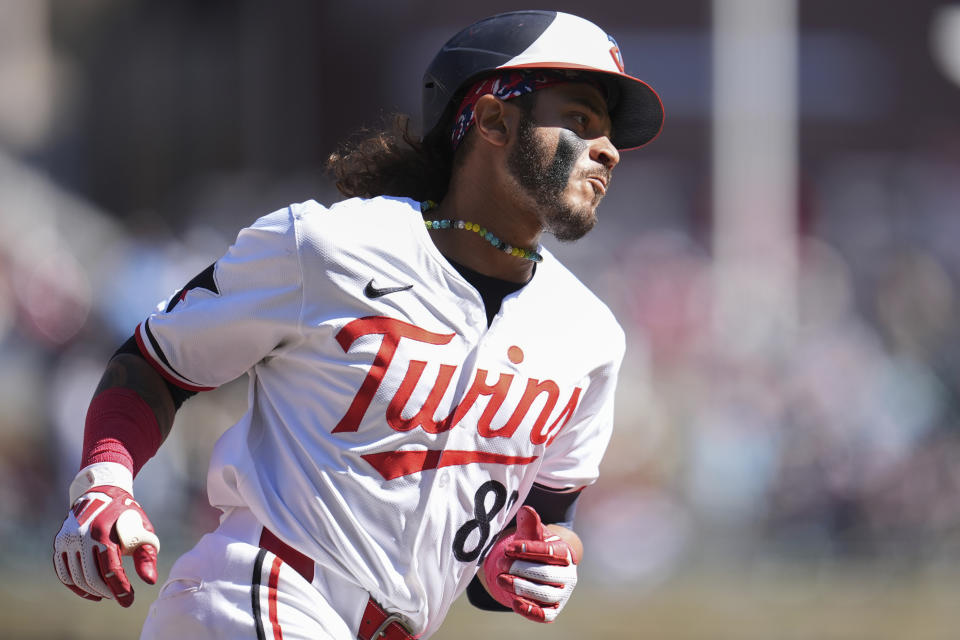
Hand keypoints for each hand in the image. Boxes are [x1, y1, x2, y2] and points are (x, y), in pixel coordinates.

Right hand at [53, 463, 159, 606]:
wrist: (102, 492)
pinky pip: (63, 572)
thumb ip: (146, 555)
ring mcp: (67, 539)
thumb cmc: (127, 514)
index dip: (120, 589)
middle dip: (108, 591)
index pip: (111, 569)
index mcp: (105, 532)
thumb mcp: (143, 529)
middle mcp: (82, 536)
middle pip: (93, 576)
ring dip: (93, 590)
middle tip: (120, 597)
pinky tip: (90, 591)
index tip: (129, 601)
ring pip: (77, 577)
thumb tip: (149, 580)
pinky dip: (75, 585)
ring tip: (108, 594)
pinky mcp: (59, 542)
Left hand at [483, 505, 577, 622]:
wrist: (535, 567)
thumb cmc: (533, 548)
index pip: (550, 554)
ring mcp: (562, 595)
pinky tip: (514, 602)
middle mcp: (568, 576)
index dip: (529, 551)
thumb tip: (527, 510)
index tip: (509, 549)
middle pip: (547, 576)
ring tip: (501, 579)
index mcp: (566, 554)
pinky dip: (530, 610)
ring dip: (521, 588)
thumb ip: (529, 524)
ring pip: (544, 595)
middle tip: (501, 564)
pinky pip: (544, 615)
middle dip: (521, 570)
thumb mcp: (531, 534)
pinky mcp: (553, 611)